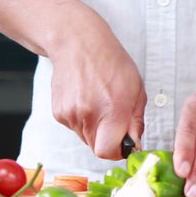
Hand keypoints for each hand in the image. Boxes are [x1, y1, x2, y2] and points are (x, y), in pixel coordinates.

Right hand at [48, 7, 145, 158]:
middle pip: (97, 148)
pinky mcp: (58, 113)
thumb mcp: (136, 89)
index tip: (123, 144)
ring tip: (99, 103)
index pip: (107, 152)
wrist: (78, 43)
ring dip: (95, 129)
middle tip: (113, 119)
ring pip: (85, 138)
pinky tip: (86, 99)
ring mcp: (70, 114)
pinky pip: (75, 127)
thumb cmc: (110, 62)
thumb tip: (134, 145)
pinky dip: (82, 120)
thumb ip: (136, 121)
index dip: (117, 151)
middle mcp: (88, 114)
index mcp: (112, 110)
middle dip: (108, 139)